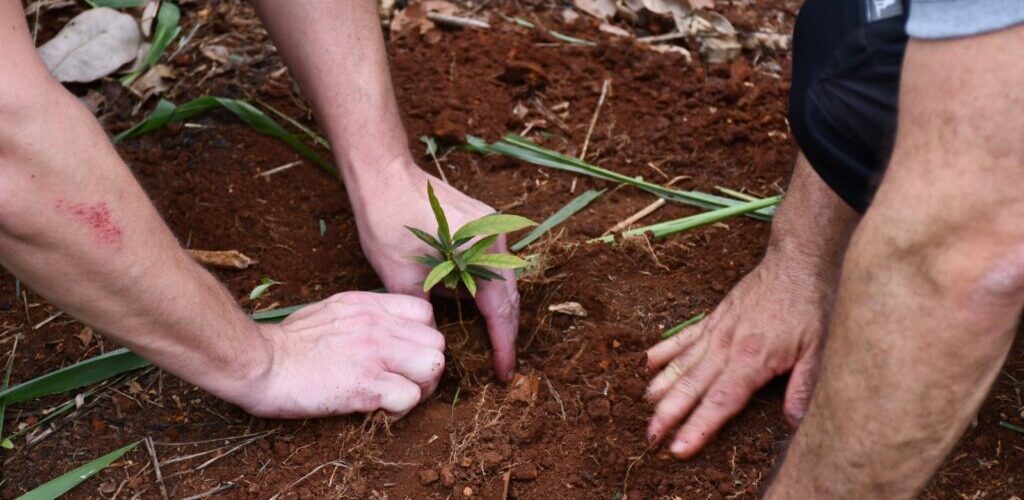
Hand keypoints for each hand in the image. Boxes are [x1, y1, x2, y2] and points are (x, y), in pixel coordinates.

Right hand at [238, 292, 444, 418]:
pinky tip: (379, 409)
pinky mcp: (367, 385)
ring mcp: (376, 354)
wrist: (260, 362)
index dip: (422, 338)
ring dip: (420, 387)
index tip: (406, 354)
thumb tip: (379, 330)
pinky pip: (410, 398)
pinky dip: (401, 409)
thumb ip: (361, 316)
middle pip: (437, 343)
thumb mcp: (331, 311)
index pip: (425, 313)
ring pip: (433, 367)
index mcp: (369, 305)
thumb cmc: (287, 342)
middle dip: (427, 367)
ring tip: (396, 395)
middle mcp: (379, 325)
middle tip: (405, 381)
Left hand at [346, 159, 519, 381]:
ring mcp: (493, 224)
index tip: (504, 374)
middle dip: (502, 330)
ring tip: (484, 337)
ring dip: (492, 306)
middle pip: (507, 296)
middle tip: (498, 361)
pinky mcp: (483, 218)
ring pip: (500, 278)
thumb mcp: (404, 281)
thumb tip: (440, 341)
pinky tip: (470, 301)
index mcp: (481, 255)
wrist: (383, 175)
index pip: (500, 313)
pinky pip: (490, 259)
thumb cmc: (387, 225)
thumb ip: (429, 315)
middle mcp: (496, 238)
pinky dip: (483, 283)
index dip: (502, 347)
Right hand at [645, 248, 836, 457]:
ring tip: (642, 410)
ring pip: (681, 365)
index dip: (698, 427)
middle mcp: (727, 347)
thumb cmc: (809, 306)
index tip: (678, 448)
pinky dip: (662, 352)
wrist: (795, 262)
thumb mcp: (817, 349)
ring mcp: (715, 331)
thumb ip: (803, 387)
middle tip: (649, 438)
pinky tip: (645, 365)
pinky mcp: (711, 319)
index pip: (720, 402)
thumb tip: (793, 423)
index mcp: (753, 359)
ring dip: (660, 389)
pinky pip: (681, 338)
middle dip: (669, 415)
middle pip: (692, 387)